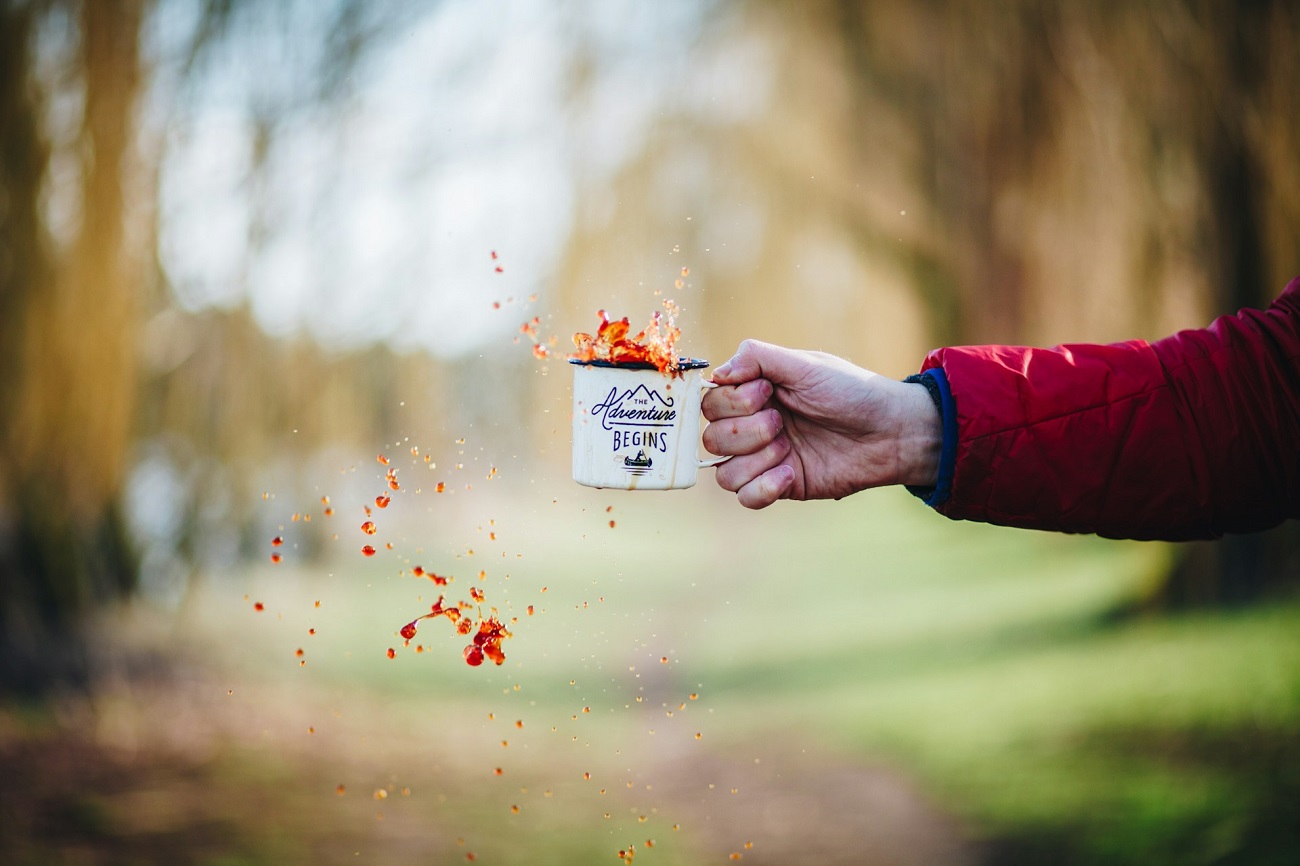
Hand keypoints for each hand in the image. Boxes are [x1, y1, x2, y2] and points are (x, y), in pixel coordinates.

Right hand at [702, 340, 941, 508]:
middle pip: (711, 439)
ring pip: (723, 473)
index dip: (731, 402)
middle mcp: (754, 425)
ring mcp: (765, 458)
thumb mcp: (806, 365)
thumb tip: (716, 373)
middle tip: (781, 422)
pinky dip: (762, 488)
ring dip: (754, 459)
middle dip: (744, 432)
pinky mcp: (781, 486)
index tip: (766, 392)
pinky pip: (746, 497)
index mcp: (755, 392)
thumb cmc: (853, 392)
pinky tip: (789, 474)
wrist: (891, 432)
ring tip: (788, 449)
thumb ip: (758, 358)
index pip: (710, 403)